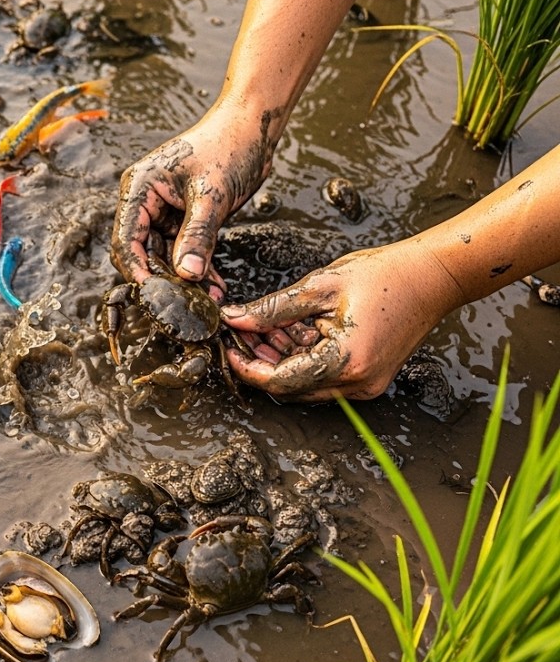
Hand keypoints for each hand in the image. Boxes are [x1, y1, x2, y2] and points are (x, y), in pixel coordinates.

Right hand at [110, 105, 277, 300]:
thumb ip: (197, 235)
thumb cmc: (228, 147)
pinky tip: (214, 285)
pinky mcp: (184, 217)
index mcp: (139, 188)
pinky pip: (185, 249)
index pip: (126, 238)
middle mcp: (145, 201)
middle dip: (164, 277)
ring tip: (208, 298)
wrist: (253, 129)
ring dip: (185, 276)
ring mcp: (164, 210)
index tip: (155, 294)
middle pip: (143, 250)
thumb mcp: (211, 195)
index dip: (137, 268)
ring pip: (166, 254)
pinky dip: (198, 266)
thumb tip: (186, 274)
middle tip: (186, 302)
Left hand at [220, 242, 460, 401]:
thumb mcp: (318, 286)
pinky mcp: (368, 377)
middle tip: (239, 331)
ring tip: (263, 326)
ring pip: (305, 383)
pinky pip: (324, 376)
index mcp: (345, 363)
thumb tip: (233, 319)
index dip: (246, 366)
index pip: (279, 381)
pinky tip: (291, 330)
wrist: (434, 276)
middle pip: (290, 387)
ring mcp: (365, 384)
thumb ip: (272, 309)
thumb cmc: (384, 274)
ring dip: (280, 358)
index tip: (227, 346)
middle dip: (260, 360)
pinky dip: (303, 357)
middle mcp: (356, 384)